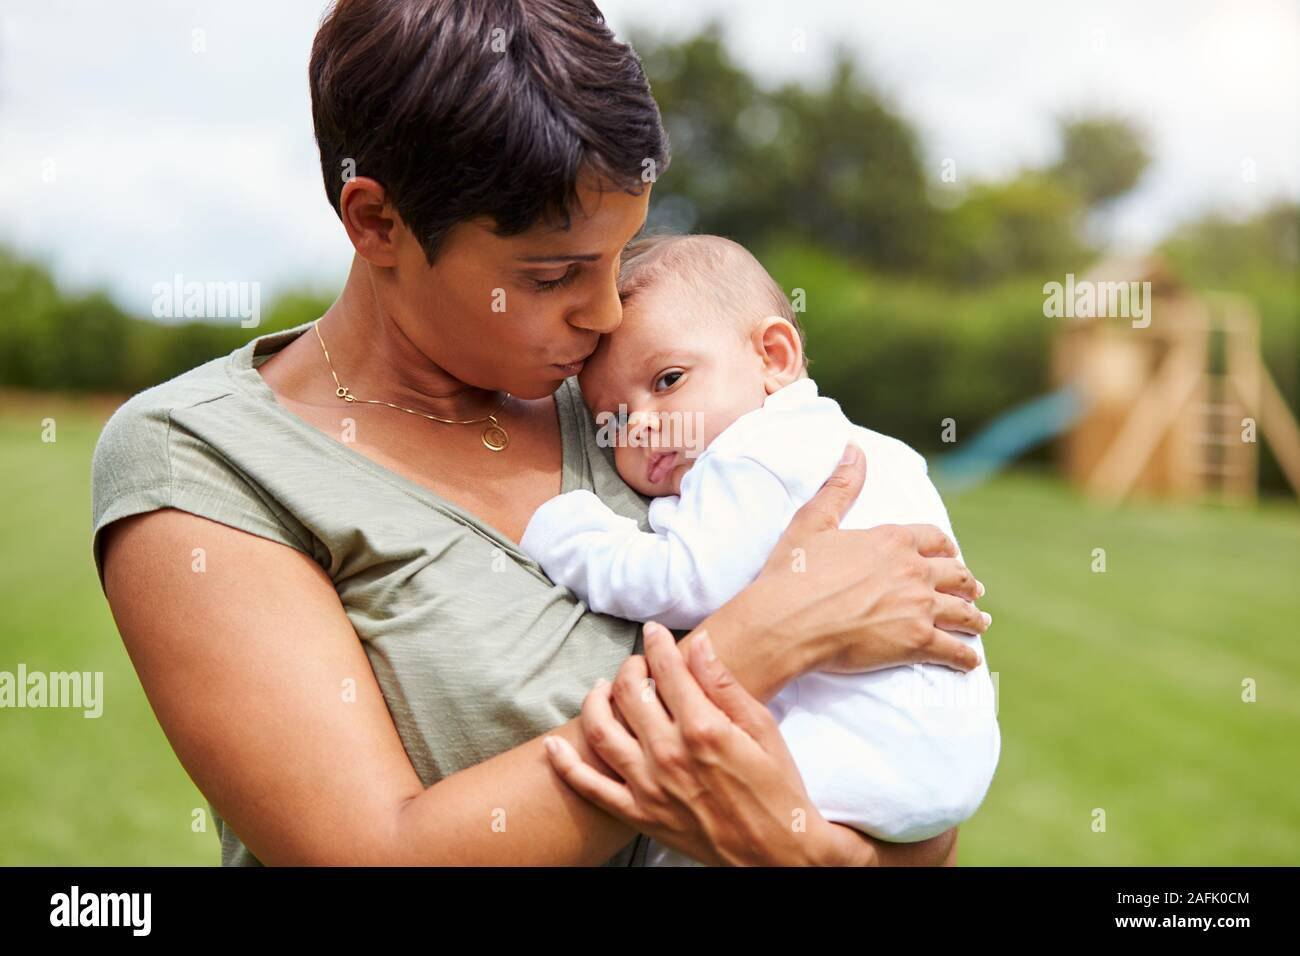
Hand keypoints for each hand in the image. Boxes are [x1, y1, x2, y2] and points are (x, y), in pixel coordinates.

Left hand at [544, 622, 853, 865]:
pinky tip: (554, 744)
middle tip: (638, 663)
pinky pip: (589, 786)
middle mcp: (669, 754)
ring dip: (595, 700)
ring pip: (600, 730)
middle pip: (629, 692)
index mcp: (703, 728)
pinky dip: (565, 763)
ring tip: (603, 689)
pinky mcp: (638, 814)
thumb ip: (725, 685)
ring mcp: (649, 786)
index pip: (667, 670)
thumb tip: (699, 644)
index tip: (653, 631)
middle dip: (630, 667)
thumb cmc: (777, 789)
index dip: (657, 643)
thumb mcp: (762, 729)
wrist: (777, 853)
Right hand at [755, 441, 987, 674]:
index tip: (951, 554)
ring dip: (974, 618)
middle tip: (975, 591)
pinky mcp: (916, 642)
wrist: (788, 620)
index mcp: (892, 539)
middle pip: (955, 574)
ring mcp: (919, 607)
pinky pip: (952, 650)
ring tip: (980, 623)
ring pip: (961, 612)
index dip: (945, 547)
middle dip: (967, 583)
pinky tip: (969, 661)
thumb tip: (854, 449)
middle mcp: (913, 570)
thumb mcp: (813, 521)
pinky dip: (964, 657)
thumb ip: (840, 486)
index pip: (933, 539)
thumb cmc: (794, 573)